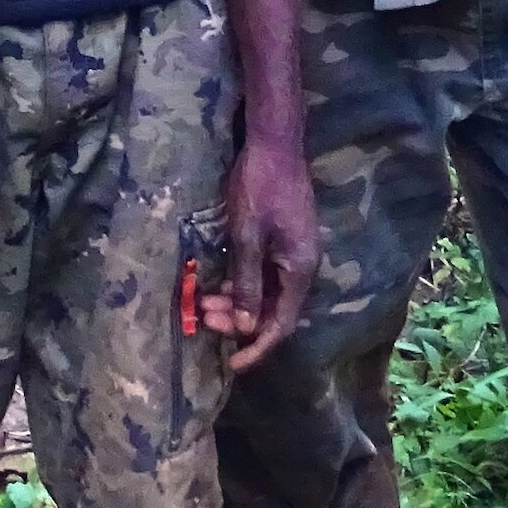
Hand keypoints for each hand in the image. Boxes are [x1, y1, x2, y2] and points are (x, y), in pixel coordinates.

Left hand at [202, 137, 317, 371]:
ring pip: (267, 291)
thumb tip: (246, 327)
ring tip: (205, 300)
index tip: (232, 364)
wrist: (276, 143)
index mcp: (299, 270)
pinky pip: (267, 273)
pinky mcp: (286, 239)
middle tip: (204, 318)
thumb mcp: (247, 237)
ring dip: (238, 300)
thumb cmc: (260, 187)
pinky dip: (244, 282)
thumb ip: (247, 283)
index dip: (257, 348)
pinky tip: (221, 281)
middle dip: (239, 321)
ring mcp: (296, 251)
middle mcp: (303, 266)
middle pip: (273, 310)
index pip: (280, 324)